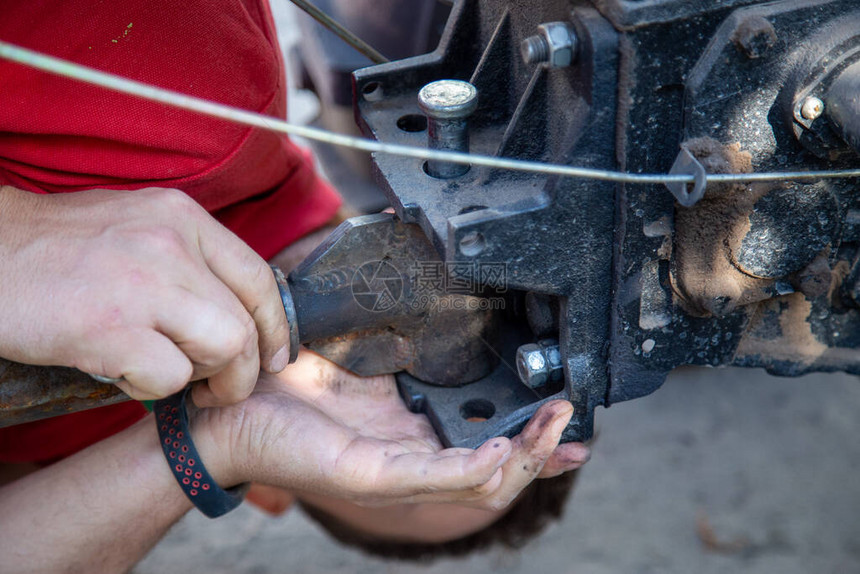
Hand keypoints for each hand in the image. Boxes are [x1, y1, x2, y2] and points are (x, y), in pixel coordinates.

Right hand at [0, 186, 289, 404]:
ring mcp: (141, 283)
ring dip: (204, 379)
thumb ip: (191, 259)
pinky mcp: (107, 326)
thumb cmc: (59, 250)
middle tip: (215, 386)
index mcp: (182, 217)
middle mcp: (170, 243)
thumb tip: (239, 309)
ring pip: (224, 348)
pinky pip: (169, 376)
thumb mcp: (137, 227)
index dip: (276, 328)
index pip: (259, 278)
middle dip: (242, 370)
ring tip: (169, 376)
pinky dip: (152, 388)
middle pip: (246, 324)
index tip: (274, 358)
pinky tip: (122, 373)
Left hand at [195, 351, 589, 508]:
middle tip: (578, 426)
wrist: (229, 403)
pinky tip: (501, 451)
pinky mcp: (370, 473)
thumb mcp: (361, 357)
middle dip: (545, 453)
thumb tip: (438, 316)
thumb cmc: (290, 381)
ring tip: (556, 431)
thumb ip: (403, 348)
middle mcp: (410, 458)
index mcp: (412, 433)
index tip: (570, 416)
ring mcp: (392, 471)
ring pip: (477, 482)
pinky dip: (474, 468)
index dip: (534, 439)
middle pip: (496, 472)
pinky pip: (433, 477)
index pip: (488, 445)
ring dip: (524, 460)